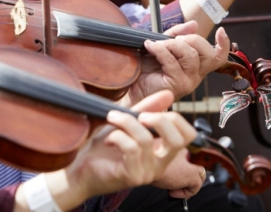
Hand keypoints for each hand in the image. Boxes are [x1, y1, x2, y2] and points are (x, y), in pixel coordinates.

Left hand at [42, 90, 195, 208]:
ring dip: (126, 122)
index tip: (151, 112)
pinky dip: (117, 136)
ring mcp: (147, 172)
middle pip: (178, 140)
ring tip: (113, 119)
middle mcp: (160, 164)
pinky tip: (109, 139)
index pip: (189, 136)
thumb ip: (147, 109)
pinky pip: (130, 148)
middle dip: (160, 120)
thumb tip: (168, 94)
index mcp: (163, 151)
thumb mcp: (128, 123)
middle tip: (140, 115)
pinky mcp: (132, 176)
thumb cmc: (104, 148)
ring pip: (145, 139)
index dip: (176, 119)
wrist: (81, 169)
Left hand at [123, 21, 229, 103]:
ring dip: (173, 44)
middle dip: (190, 39)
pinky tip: (149, 46)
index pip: (218, 58)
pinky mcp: (177, 84)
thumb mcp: (162, 45)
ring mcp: (188, 81)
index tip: (221, 30)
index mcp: (196, 66)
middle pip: (208, 53)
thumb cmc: (146, 68)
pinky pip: (172, 62)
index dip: (223, 45)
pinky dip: (159, 50)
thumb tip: (194, 24)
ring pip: (191, 56)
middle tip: (171, 39)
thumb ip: (177, 34)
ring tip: (156, 44)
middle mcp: (196, 75)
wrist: (131, 86)